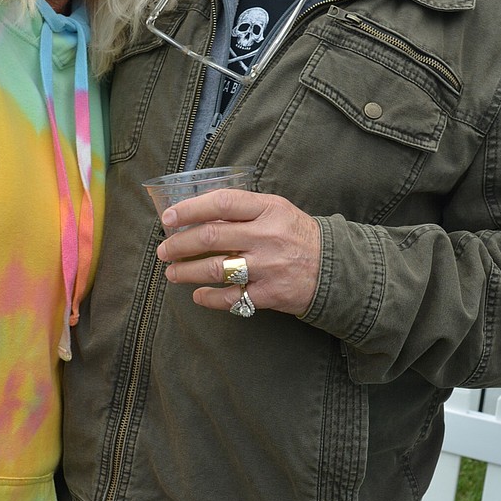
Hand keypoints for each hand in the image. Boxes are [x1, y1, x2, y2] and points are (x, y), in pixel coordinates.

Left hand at [156, 190, 321, 316]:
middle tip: (163, 250)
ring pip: (214, 269)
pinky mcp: (269, 294)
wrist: (336, 270)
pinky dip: (208, 297)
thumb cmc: (297, 236)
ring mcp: (267, 266)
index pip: (222, 203)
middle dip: (179, 244)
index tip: (168, 217)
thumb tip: (198, 215)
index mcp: (268, 209)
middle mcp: (266, 236)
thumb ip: (244, 210)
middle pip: (210, 237)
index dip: (190, 209)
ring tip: (172, 272)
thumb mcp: (277, 211)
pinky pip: (229, 297)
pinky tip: (198, 295)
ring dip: (186, 272)